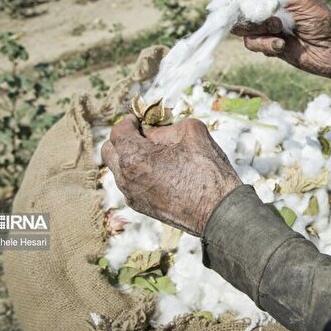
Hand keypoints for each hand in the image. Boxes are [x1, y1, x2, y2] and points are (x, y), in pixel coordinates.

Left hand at [101, 116, 241, 235]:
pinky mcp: (142, 207)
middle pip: (110, 151)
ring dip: (132, 157)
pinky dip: (140, 173)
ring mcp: (133, 196)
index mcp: (134, 158)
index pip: (118, 132)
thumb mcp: (191, 132)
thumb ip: (167, 125)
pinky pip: (131, 184)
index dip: (130, 121)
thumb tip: (155, 130)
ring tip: (160, 153)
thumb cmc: (208, 171)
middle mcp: (127, 179)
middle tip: (146, 134)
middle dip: (124, 138)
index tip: (142, 119)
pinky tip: (164, 171)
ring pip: (120, 169)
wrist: (220, 211)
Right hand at [232, 0, 330, 85]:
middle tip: (271, 20)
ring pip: (241, 27)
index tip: (241, 1)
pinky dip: (265, 45)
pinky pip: (252, 43)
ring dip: (260, 30)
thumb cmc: (321, 18)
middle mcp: (266, 5)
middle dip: (250, 15)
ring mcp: (265, 25)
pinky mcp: (266, 43)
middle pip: (238, 7)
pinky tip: (281, 45)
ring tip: (279, 31)